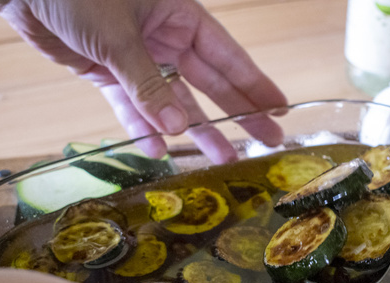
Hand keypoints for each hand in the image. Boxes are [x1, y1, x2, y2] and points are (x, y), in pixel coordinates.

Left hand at [0, 0, 286, 161]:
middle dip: (238, 113)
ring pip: (175, 102)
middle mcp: (166, 40)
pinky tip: (157, 150)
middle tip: (266, 140)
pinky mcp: (110, 76)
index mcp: (181, 17)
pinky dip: (143, 128)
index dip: (255, 84)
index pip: (228, 56)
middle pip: (210, 84)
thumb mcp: (119, 35)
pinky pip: (133, 108)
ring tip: (222, 158)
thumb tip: (178, 128)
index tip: (279, 108)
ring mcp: (139, 61)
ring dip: (196, 131)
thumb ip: (148, 84)